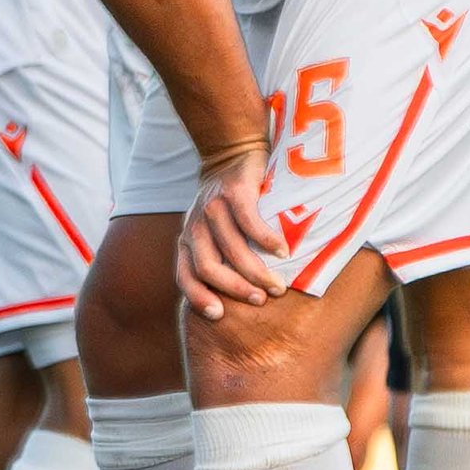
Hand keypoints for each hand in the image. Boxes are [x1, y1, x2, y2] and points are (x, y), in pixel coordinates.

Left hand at [177, 145, 287, 318]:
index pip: (185, 276)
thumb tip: (233, 300)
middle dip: (236, 289)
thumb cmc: (227, 204)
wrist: (231, 153)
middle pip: (209, 267)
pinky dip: (268, 240)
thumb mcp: (211, 231)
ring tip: (278, 285)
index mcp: (187, 240)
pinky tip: (284, 252)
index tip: (219, 315)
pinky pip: (250, 223)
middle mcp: (195, 226)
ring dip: (257, 271)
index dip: (198, 298)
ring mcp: (213, 208)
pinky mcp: (234, 193)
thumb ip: (216, 257)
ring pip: (232, 249)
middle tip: (261, 300)